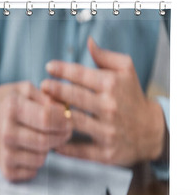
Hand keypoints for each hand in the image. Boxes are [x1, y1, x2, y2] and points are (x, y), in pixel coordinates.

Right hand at [0, 81, 71, 180]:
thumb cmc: (8, 104)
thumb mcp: (24, 90)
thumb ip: (47, 97)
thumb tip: (64, 112)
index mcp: (12, 108)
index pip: (46, 118)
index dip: (63, 120)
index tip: (68, 119)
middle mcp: (6, 132)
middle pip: (46, 141)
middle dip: (62, 136)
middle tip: (66, 130)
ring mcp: (5, 153)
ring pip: (41, 158)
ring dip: (47, 149)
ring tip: (42, 138)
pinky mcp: (6, 170)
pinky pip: (33, 171)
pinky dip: (36, 162)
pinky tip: (31, 150)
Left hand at [41, 37, 165, 165]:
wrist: (151, 131)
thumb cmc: (133, 97)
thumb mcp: (127, 71)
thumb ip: (106, 56)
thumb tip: (88, 42)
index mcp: (112, 85)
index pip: (81, 74)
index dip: (62, 69)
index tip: (49, 67)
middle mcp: (110, 108)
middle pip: (74, 97)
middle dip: (55, 90)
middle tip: (43, 86)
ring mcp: (107, 132)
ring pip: (74, 122)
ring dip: (55, 116)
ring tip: (43, 111)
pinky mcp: (106, 153)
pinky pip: (80, 151)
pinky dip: (64, 148)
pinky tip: (52, 142)